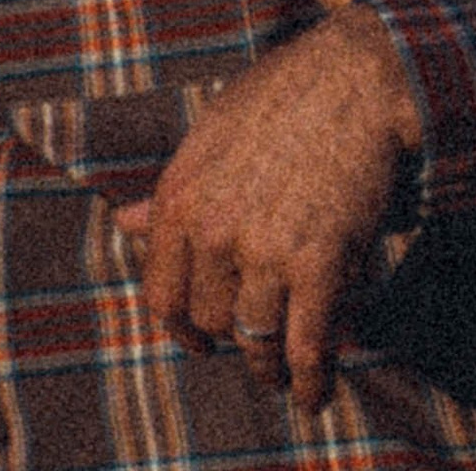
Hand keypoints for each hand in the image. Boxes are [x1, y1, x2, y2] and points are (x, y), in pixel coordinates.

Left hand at [113, 6, 417, 413]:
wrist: (353, 80)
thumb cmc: (279, 100)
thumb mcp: (209, 135)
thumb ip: (169, 191)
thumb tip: (123, 225)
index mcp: (180, 196)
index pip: (162, 295)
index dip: (181, 327)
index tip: (200, 339)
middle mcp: (213, 229)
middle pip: (210, 321)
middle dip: (232, 336)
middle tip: (255, 338)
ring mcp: (264, 250)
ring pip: (254, 342)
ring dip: (269, 368)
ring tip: (282, 376)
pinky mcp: (318, 265)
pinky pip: (305, 349)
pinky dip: (310, 382)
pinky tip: (314, 394)